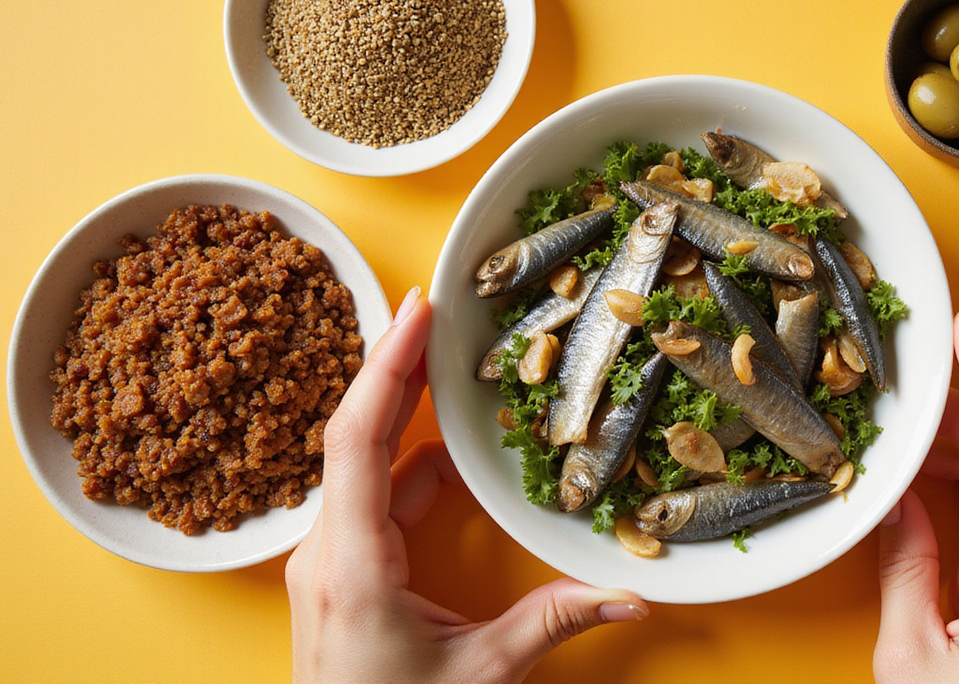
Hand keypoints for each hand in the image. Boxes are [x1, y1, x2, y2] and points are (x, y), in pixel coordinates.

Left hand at [286, 287, 647, 683]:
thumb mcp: (482, 675)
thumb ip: (554, 624)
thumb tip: (631, 593)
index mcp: (354, 567)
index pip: (357, 441)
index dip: (386, 368)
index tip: (417, 312)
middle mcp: (327, 553)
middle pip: (354, 435)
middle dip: (396, 368)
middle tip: (435, 313)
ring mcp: (328, 561)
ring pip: (360, 463)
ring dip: (402, 413)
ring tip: (445, 366)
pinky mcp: (341, 571)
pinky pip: (371, 497)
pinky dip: (411, 464)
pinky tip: (448, 450)